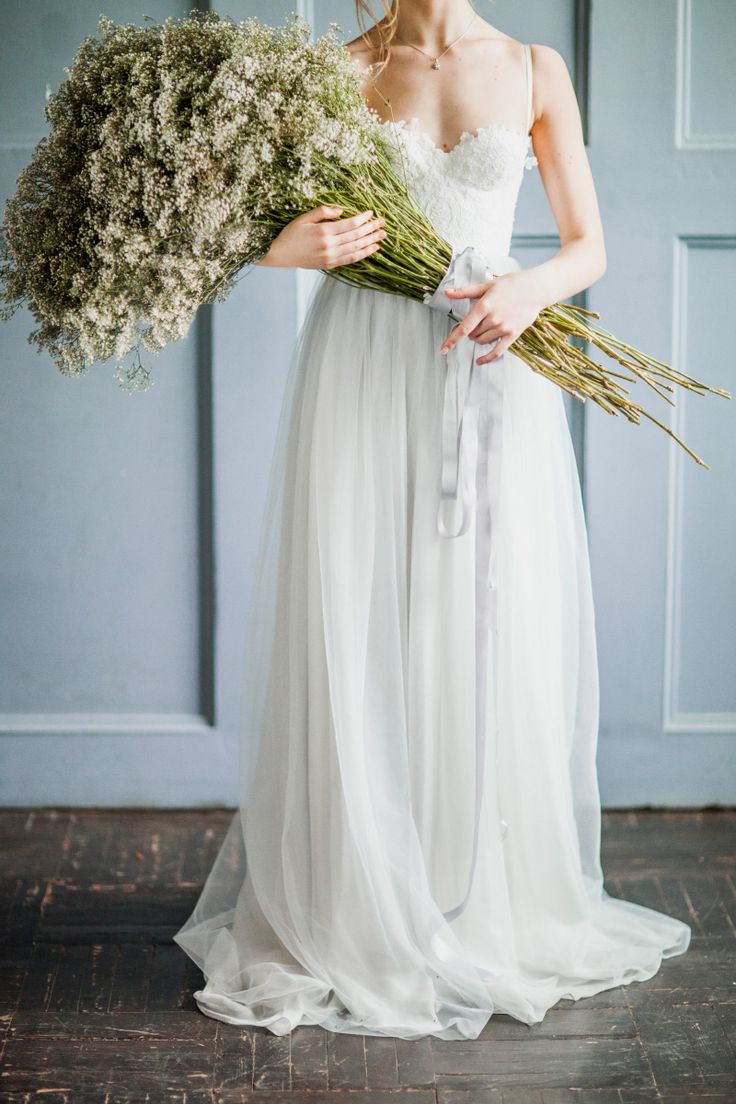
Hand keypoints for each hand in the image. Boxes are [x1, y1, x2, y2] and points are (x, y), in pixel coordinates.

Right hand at [259, 204, 385, 269]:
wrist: (280, 255)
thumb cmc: (291, 234)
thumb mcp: (304, 218)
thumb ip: (323, 212)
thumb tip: (341, 210)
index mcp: (324, 232)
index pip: (350, 224)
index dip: (363, 219)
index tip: (371, 213)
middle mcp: (329, 245)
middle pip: (356, 236)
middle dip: (371, 229)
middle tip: (383, 223)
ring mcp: (331, 256)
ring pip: (356, 249)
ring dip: (371, 242)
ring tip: (382, 236)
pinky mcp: (330, 264)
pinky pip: (351, 259)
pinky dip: (363, 254)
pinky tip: (372, 249)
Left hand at [440, 271, 542, 364]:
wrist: (535, 289)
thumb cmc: (511, 285)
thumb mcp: (487, 285)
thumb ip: (465, 291)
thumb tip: (447, 292)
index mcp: (485, 305)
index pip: (464, 327)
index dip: (452, 339)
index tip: (444, 349)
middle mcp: (493, 318)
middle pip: (472, 334)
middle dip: (470, 332)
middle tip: (475, 323)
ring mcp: (503, 328)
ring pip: (482, 341)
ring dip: (478, 338)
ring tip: (484, 327)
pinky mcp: (513, 334)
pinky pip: (497, 351)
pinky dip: (487, 358)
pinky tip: (479, 361)